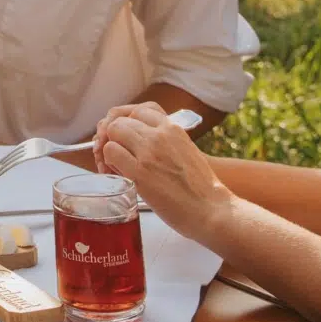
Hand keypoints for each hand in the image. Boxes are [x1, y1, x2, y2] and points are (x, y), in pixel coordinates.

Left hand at [94, 102, 232, 241]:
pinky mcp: (139, 172)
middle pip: (120, 121)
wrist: (211, 210)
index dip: (128, 125)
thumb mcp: (185, 150)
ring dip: (109, 148)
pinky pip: (110, 153)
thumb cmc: (200, 187)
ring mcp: (149, 152)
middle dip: (114, 136)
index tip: (127, 139)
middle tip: (116, 154)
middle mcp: (159, 135)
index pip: (137, 111)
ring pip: (112, 133)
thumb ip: (164, 141)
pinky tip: (118, 174)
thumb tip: (139, 140)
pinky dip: (109, 163)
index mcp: (173, 128)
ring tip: (116, 165)